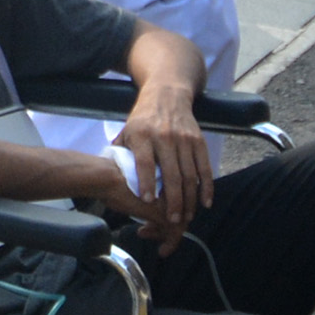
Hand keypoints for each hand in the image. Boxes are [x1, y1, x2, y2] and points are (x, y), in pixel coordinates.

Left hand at [114, 83, 211, 252]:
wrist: (167, 94)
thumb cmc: (143, 119)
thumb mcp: (126, 131)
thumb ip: (119, 154)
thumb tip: (107, 177)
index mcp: (142, 135)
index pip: (145, 162)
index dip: (147, 182)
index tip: (148, 202)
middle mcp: (164, 136)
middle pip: (171, 173)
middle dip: (172, 199)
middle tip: (171, 220)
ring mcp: (184, 139)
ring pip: (189, 174)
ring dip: (189, 198)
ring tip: (185, 217)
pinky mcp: (199, 141)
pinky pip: (204, 167)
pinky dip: (206, 187)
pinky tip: (204, 203)